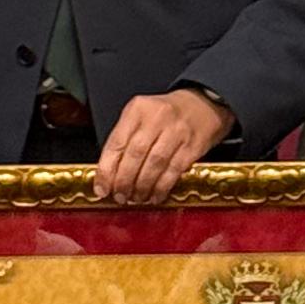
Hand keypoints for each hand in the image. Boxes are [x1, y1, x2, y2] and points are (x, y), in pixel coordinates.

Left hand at [92, 86, 233, 202]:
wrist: (202, 105)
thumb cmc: (165, 115)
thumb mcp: (140, 115)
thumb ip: (124, 139)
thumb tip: (108, 174)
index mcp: (138, 109)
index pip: (116, 142)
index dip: (106, 169)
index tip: (101, 188)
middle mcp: (157, 118)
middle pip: (135, 154)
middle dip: (124, 181)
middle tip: (119, 196)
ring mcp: (177, 132)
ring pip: (154, 164)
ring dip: (142, 186)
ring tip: (136, 198)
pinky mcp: (192, 146)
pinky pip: (173, 171)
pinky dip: (161, 187)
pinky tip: (155, 196)